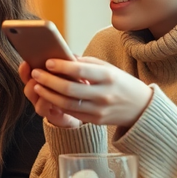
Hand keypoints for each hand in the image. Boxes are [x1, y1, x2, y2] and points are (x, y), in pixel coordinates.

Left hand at [29, 57, 151, 127]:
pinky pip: (72, 113)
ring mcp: (99, 110)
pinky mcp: (95, 121)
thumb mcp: (108, 68)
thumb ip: (86, 63)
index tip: (47, 62)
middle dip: (49, 81)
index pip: (81, 71)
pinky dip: (57, 105)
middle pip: (70, 89)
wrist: (141, 107)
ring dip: (48, 94)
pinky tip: (48, 97)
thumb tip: (62, 56)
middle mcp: (104, 94)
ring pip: (67, 104)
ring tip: (37, 85)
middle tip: (36, 73)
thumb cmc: (120, 83)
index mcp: (108, 77)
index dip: (62, 66)